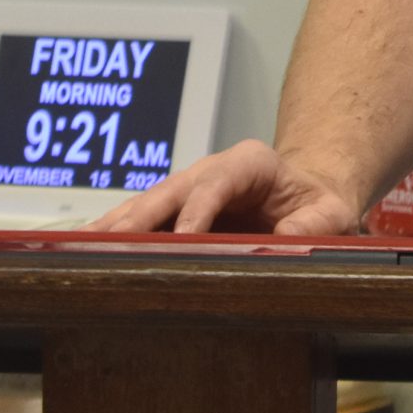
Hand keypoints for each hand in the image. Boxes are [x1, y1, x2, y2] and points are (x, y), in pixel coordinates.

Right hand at [85, 139, 362, 235]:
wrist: (308, 195)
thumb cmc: (318, 203)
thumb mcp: (331, 212)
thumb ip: (314, 223)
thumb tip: (286, 238)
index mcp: (250, 162)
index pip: (216, 183)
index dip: (196, 211)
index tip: (181, 238)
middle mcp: (211, 170)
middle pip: (169, 190)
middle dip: (140, 218)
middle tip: (111, 244)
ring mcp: (189, 187)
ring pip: (146, 204)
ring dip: (116, 227)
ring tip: (81, 249)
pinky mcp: (176, 208)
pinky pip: (141, 219)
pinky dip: (114, 235)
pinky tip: (86, 251)